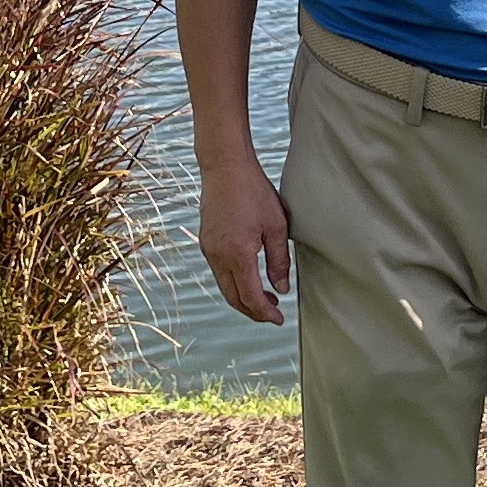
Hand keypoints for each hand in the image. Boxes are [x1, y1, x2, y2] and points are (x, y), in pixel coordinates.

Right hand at [198, 158, 293, 324]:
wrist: (225, 167)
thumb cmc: (253, 191)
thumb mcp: (276, 227)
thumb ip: (279, 261)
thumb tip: (280, 289)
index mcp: (237, 254)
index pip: (251, 297)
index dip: (265, 314)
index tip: (279, 319)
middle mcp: (218, 256)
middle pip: (234, 298)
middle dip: (253, 311)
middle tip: (273, 314)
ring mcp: (208, 250)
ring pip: (225, 287)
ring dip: (244, 297)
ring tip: (265, 297)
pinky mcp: (205, 242)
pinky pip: (219, 272)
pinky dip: (234, 283)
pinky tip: (249, 277)